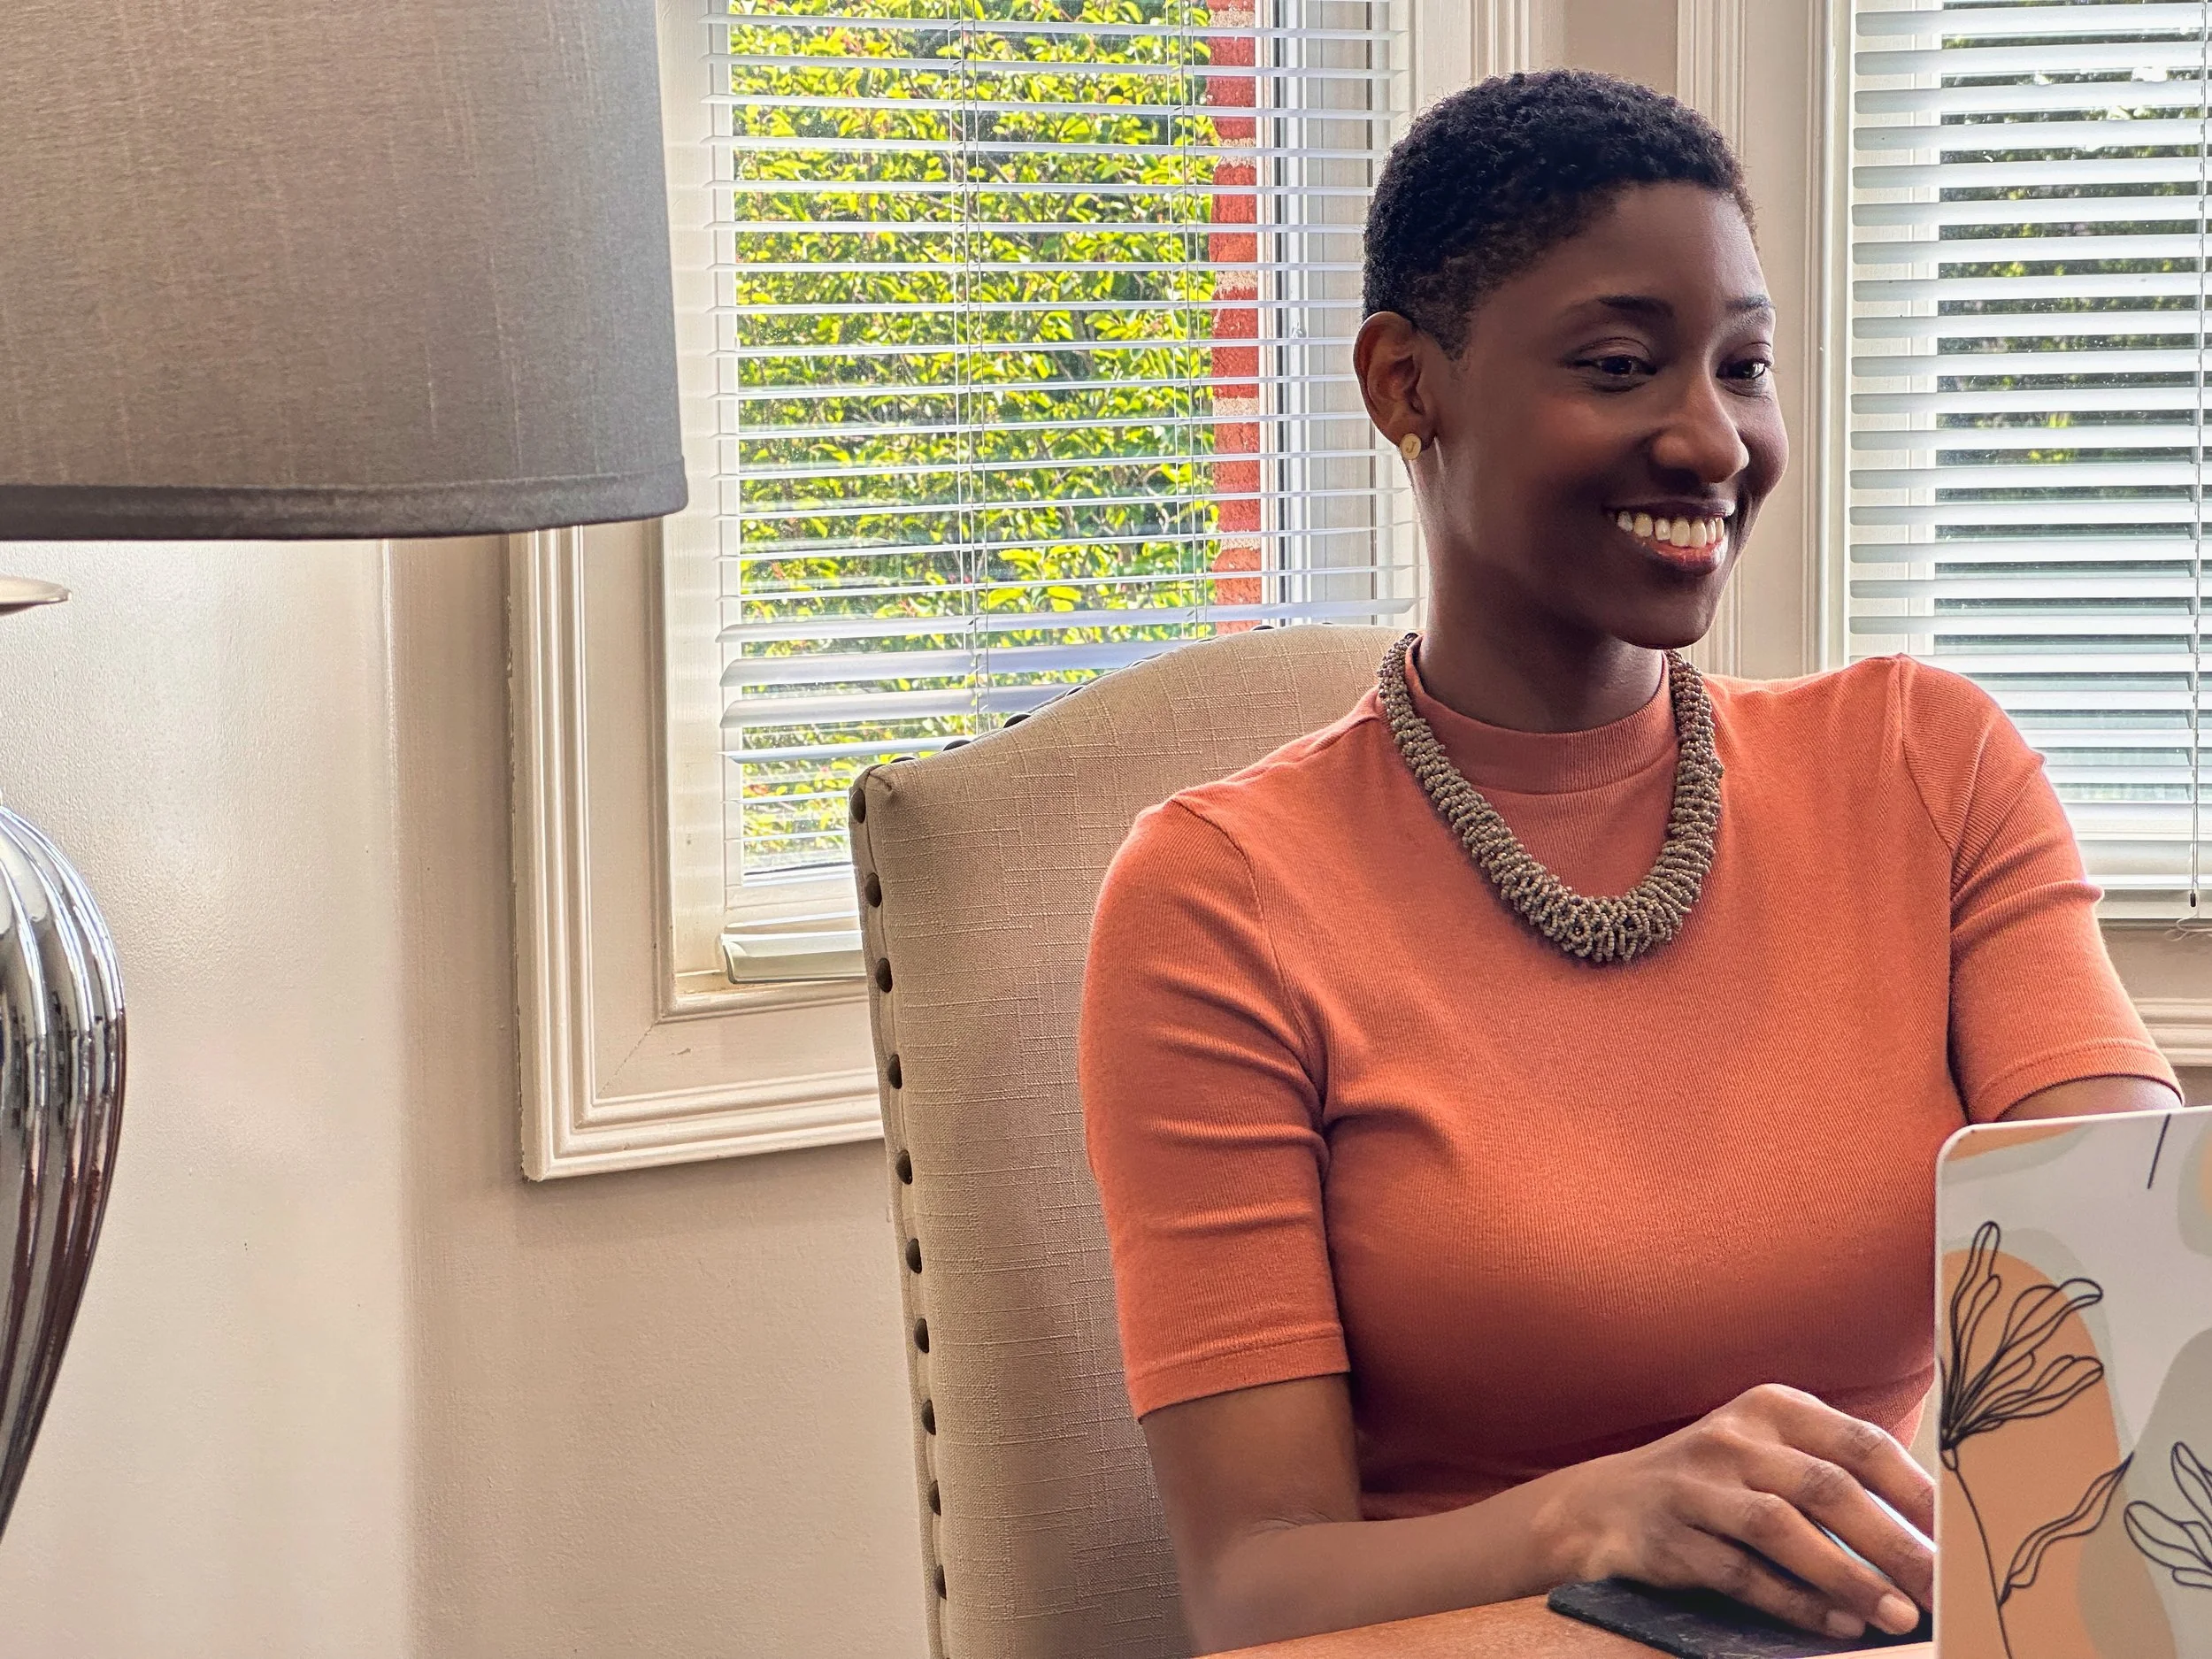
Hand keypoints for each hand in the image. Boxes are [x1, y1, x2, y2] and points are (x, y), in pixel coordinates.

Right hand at [1534, 1383, 1934, 1641]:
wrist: (1604, 1504)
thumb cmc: (1716, 1484)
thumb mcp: (1769, 1454)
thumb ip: (1834, 1475)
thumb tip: (1933, 1534)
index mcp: (1772, 1408)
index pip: (1861, 1443)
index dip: (1918, 1493)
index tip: (1965, 1541)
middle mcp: (1734, 1437)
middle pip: (1829, 1487)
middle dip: (1896, 1545)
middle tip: (1947, 1592)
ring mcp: (1696, 1484)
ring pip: (1782, 1528)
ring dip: (1848, 1576)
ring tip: (1899, 1616)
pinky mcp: (1669, 1534)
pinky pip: (1740, 1571)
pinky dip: (1794, 1601)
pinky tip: (1838, 1624)